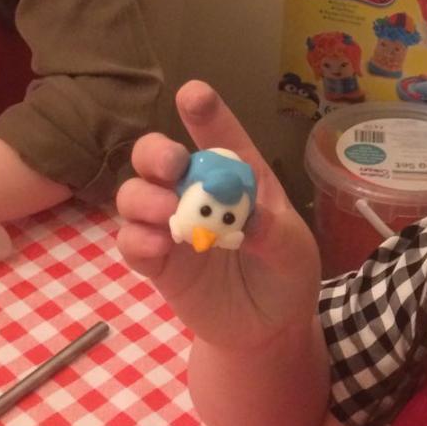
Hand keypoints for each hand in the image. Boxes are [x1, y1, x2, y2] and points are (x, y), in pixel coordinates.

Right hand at [117, 81, 320, 352]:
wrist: (267, 330)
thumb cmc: (286, 276)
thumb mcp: (294, 253)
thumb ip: (275, 234)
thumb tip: (252, 220)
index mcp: (238, 177)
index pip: (220, 137)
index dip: (205, 114)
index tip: (193, 95)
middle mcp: (197, 192)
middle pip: (158, 157)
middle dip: (157, 152)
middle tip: (172, 165)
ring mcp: (171, 225)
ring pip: (135, 194)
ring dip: (144, 197)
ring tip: (169, 214)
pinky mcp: (156, 262)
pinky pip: (131, 241)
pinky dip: (137, 239)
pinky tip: (158, 245)